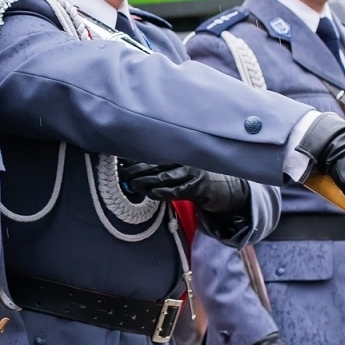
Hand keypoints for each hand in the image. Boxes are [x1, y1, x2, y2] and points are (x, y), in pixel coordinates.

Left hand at [119, 161, 249, 215]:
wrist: (224, 188)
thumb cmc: (195, 177)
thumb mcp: (179, 166)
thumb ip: (160, 165)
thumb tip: (130, 168)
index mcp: (179, 151)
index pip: (153, 151)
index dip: (136, 156)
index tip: (120, 160)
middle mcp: (185, 158)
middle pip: (156, 162)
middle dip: (136, 168)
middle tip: (122, 174)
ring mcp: (192, 173)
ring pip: (164, 176)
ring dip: (145, 181)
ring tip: (132, 185)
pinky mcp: (197, 188)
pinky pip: (176, 191)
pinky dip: (161, 192)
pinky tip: (151, 193)